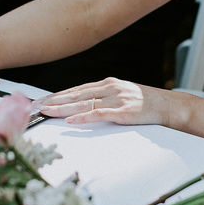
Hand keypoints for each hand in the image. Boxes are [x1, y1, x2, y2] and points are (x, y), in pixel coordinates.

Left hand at [34, 77, 173, 126]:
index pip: (76, 89)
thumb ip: (103, 98)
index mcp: (107, 83)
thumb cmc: (144, 102)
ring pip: (84, 103)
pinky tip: (72, 121)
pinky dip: (84, 117)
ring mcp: (116, 98)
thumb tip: (82, 106)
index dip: (57, 95)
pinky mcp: (124, 111)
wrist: (168, 105)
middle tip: (35, 106)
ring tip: (47, 111)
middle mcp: (109, 88)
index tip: (41, 100)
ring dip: (63, 108)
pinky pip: (100, 114)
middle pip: (76, 94)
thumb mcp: (121, 95)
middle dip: (54, 100)